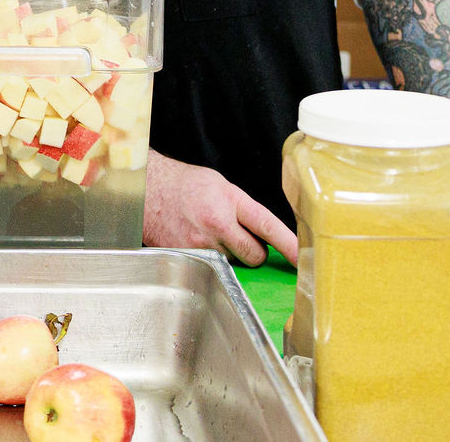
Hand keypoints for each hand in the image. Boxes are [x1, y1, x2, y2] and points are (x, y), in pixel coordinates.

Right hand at [142, 152, 297, 265]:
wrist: (145, 189)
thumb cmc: (183, 184)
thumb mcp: (219, 185)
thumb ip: (241, 208)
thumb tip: (262, 232)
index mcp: (228, 200)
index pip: (267, 225)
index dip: (289, 245)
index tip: (304, 258)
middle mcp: (216, 223)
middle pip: (254, 255)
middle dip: (252, 251)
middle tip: (238, 236)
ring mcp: (200, 243)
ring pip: (232, 263)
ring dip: (227, 253)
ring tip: (209, 233)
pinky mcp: (186, 256)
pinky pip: (210, 265)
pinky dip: (208, 258)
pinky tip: (195, 239)